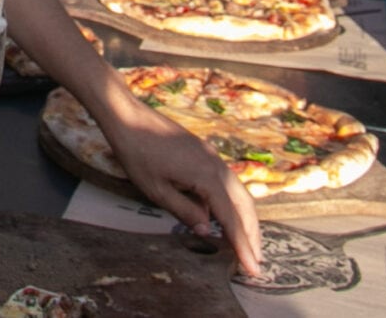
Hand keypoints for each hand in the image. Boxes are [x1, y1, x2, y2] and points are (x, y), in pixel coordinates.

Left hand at [93, 99, 263, 279]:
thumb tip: (206, 230)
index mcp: (208, 177)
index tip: (252, 268)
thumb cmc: (138, 154)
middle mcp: (217, 166)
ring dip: (245, 218)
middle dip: (252, 234)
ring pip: (238, 192)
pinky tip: (222, 217)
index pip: (231, 219)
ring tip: (247, 243)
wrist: (129, 117)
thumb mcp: (157, 191)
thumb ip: (185, 212)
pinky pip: (226, 182)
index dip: (242, 245)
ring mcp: (212, 158)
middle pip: (244, 205)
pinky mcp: (205, 154)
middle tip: (256, 261)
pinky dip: (232, 203)